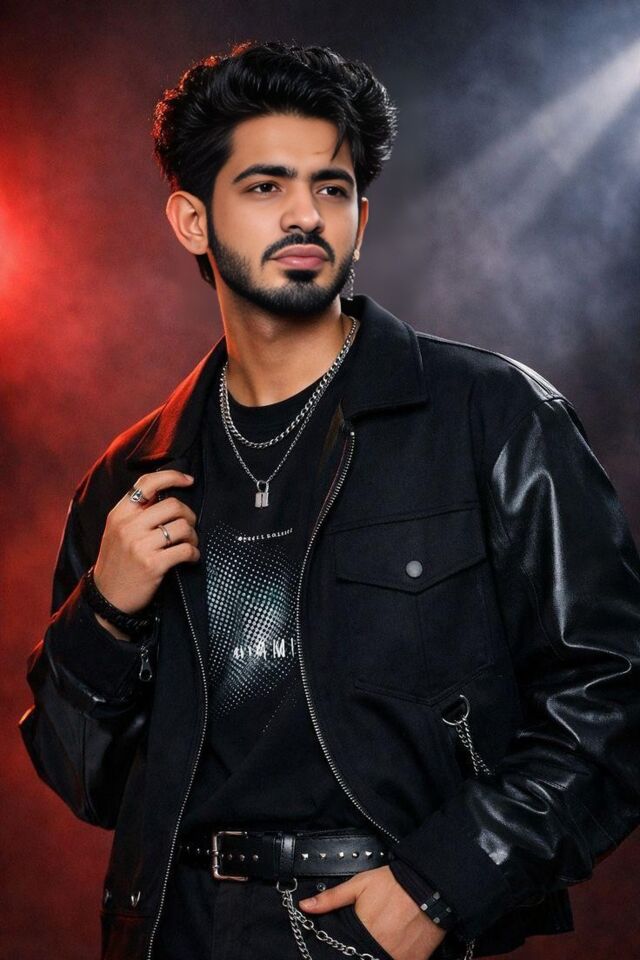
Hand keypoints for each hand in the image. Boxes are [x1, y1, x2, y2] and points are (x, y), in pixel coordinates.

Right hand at [93, 470, 199, 627]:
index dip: (172, 476)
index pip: (147, 483)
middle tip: (189, 526)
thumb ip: (136, 513)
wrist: (106, 598)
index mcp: (119, 514)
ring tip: (190, 544)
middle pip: (173, 505)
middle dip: (189, 515)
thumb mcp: (117, 531)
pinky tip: (191, 558)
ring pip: (183, 527)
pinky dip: (194, 554)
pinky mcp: (153, 564)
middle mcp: (128, 526)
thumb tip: (167, 494)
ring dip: (193, 536)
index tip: (189, 480)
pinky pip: (186, 550)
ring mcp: (140, 545)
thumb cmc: (117, 562)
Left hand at [298, 865, 446, 959]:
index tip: (343, 947)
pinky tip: (391, 949)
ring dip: (372, 956)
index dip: (342, 951)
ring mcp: (398, 958)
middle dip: (356, 953)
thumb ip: (331, 899)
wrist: (428, 885)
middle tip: (360, 943)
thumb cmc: (392, 884)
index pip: (344, 952)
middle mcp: (379, 949)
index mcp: (363, 932)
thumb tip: (305, 907)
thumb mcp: (358, 885)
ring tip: (373, 945)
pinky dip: (392, 958)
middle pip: (361, 957)